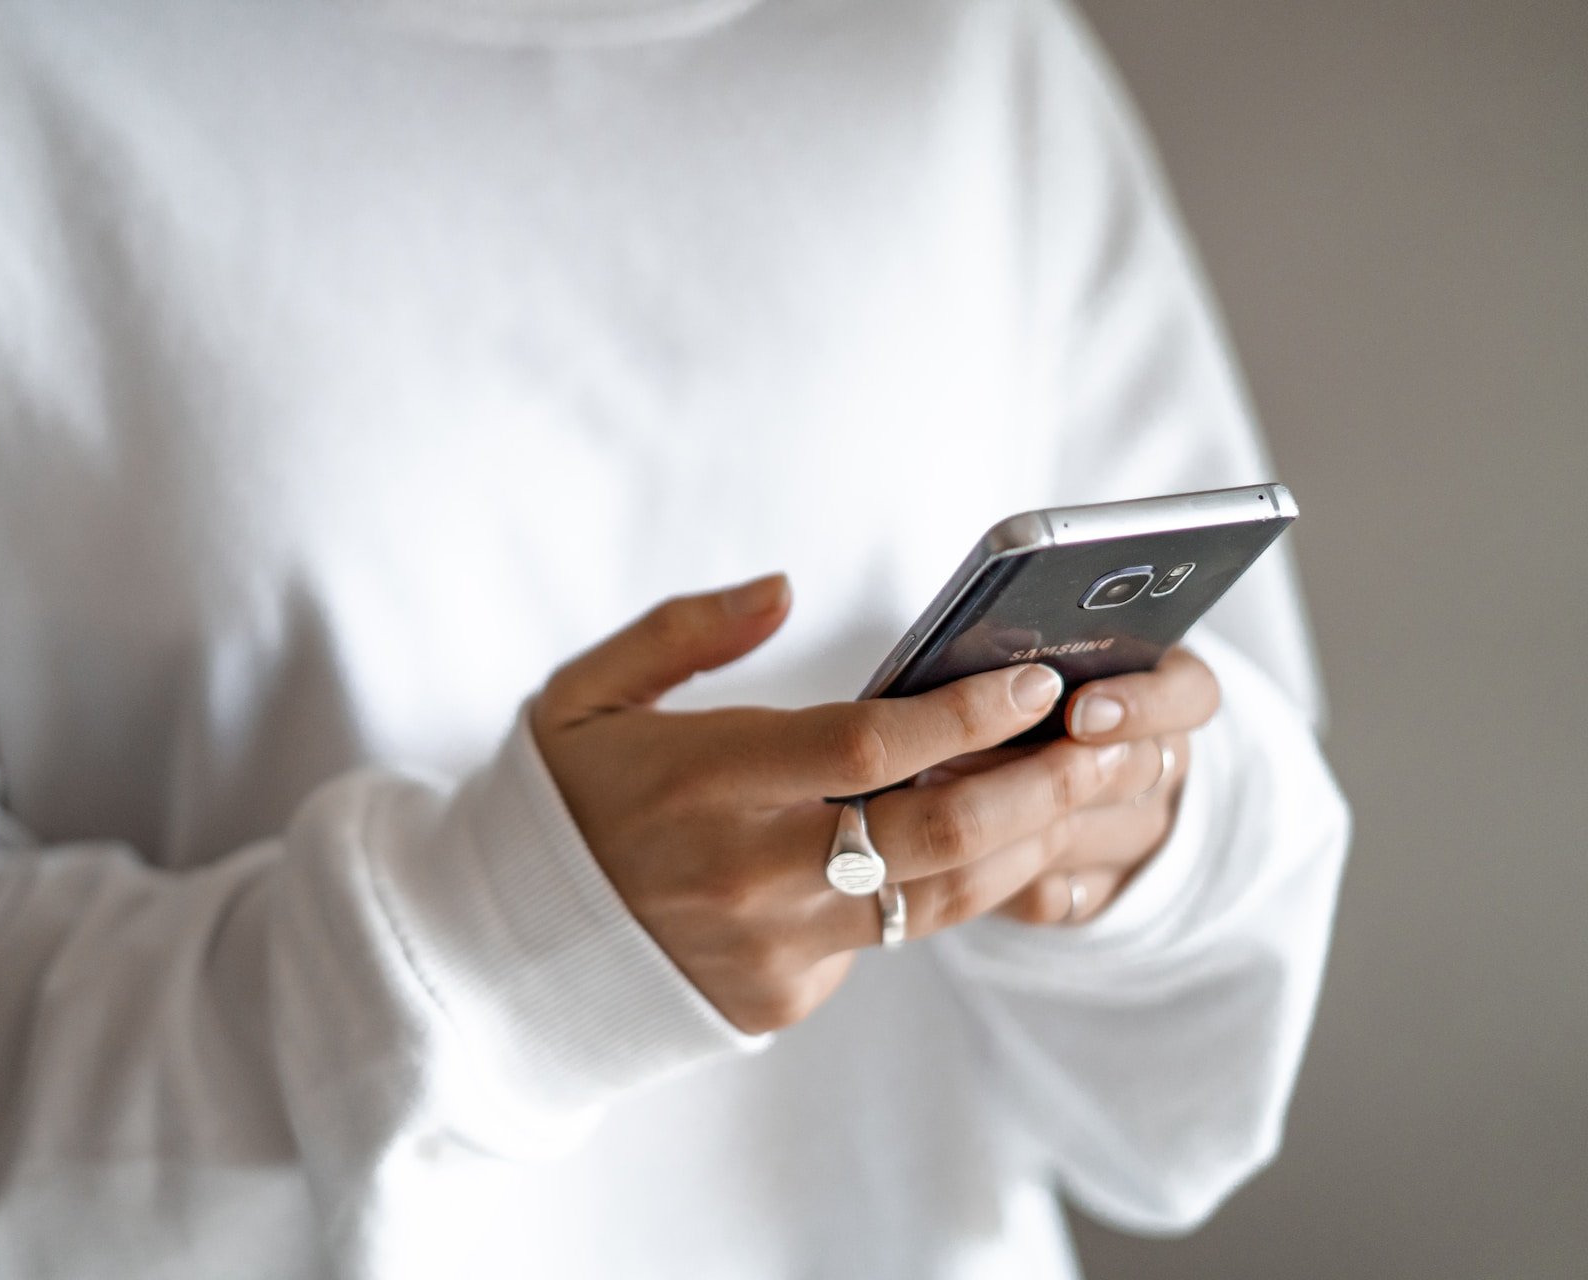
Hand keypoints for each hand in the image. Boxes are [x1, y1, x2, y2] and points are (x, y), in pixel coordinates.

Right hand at [530, 575, 1183, 1033]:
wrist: (502, 954)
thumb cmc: (559, 804)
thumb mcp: (585, 695)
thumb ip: (682, 631)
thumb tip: (783, 589)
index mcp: (700, 780)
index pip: (863, 747)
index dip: (961, 712)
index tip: (1033, 679)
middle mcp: (746, 871)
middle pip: (932, 832)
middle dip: (1038, 783)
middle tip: (1106, 739)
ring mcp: (770, 946)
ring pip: (937, 898)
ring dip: (1023, 841)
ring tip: (1082, 787)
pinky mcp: (783, 997)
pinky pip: (888, 941)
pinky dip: (941, 891)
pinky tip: (990, 843)